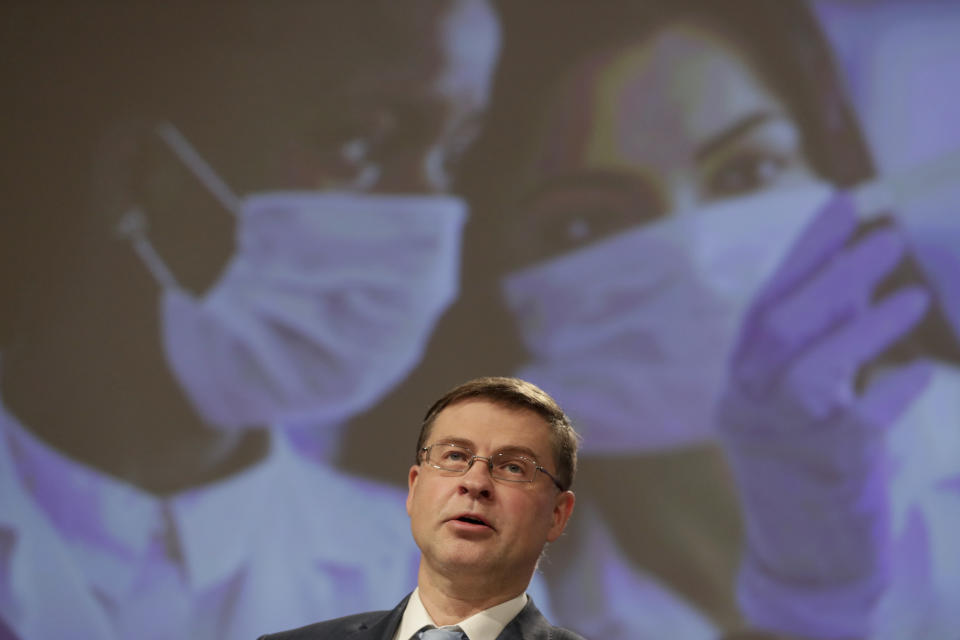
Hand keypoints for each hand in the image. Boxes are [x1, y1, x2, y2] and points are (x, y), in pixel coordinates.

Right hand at [717, 193, 933, 638]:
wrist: (804, 557)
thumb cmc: (806, 462)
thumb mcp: (800, 396)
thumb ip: (821, 336)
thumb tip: (855, 267)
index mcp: (741, 382)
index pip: (765, 304)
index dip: (803, 252)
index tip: (843, 203)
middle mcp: (751, 406)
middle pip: (779, 328)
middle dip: (832, 276)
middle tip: (887, 239)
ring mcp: (786, 442)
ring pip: (811, 373)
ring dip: (863, 328)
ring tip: (913, 297)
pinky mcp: (831, 474)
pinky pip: (862, 424)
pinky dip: (894, 390)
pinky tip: (920, 371)